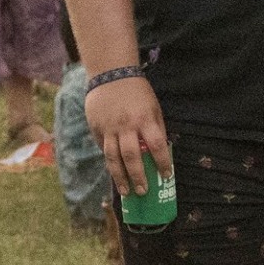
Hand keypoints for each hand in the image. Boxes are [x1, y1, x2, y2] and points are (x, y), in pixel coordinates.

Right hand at [85, 75, 170, 196]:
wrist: (111, 73)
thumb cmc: (137, 91)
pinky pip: (102, 147)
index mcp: (145, 119)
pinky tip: (114, 170)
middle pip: (132, 157)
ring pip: (113, 157)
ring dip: (120, 176)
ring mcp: (109, 127)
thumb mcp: (153, 107)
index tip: (166, 176)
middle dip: (138, 176)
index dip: (162, 163)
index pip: (157, 146)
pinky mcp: (96, 127)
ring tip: (126, 191)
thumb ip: (156, 128)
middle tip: (143, 192)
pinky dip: (108, 160)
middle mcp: (127, 126)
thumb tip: (159, 151)